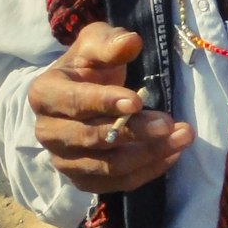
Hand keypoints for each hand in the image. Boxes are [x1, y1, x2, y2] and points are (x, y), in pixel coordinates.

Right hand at [28, 22, 193, 192]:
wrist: (82, 94)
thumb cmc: (89, 67)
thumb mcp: (96, 43)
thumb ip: (109, 42)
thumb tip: (130, 42)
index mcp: (45, 94)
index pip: (73, 102)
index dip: (104, 102)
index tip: (137, 100)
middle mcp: (47, 132)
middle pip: (91, 139)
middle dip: (134, 132)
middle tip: (169, 123)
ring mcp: (64, 160)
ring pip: (107, 167)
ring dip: (148, 154)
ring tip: (182, 137)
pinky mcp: (83, 180)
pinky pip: (117, 184)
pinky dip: (147, 172)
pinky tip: (173, 154)